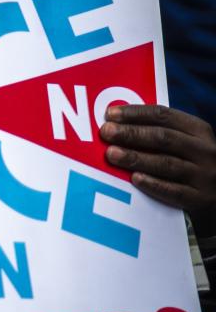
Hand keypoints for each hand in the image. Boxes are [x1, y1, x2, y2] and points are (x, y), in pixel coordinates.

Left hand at [102, 104, 215, 227]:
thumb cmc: (191, 161)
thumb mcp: (186, 140)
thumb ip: (159, 130)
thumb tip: (115, 123)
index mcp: (198, 130)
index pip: (164, 115)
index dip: (136, 113)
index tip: (110, 114)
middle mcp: (204, 150)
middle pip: (164, 138)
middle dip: (132, 134)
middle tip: (106, 132)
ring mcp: (204, 175)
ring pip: (167, 164)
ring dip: (136, 158)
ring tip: (112, 154)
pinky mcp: (200, 198)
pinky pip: (174, 191)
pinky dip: (153, 184)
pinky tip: (134, 179)